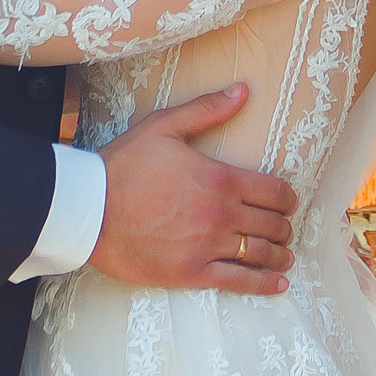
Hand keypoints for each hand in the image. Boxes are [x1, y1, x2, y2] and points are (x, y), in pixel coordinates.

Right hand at [90, 87, 296, 295]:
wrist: (88, 209)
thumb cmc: (124, 165)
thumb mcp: (165, 126)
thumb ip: (207, 109)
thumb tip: (243, 91)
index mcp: (220, 178)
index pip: (273, 191)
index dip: (287, 198)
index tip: (288, 202)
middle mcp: (221, 214)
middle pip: (271, 224)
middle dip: (283, 226)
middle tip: (284, 228)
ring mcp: (207, 246)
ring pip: (259, 253)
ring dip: (279, 254)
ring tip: (285, 255)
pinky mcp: (191, 272)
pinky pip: (238, 282)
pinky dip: (263, 284)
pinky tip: (279, 284)